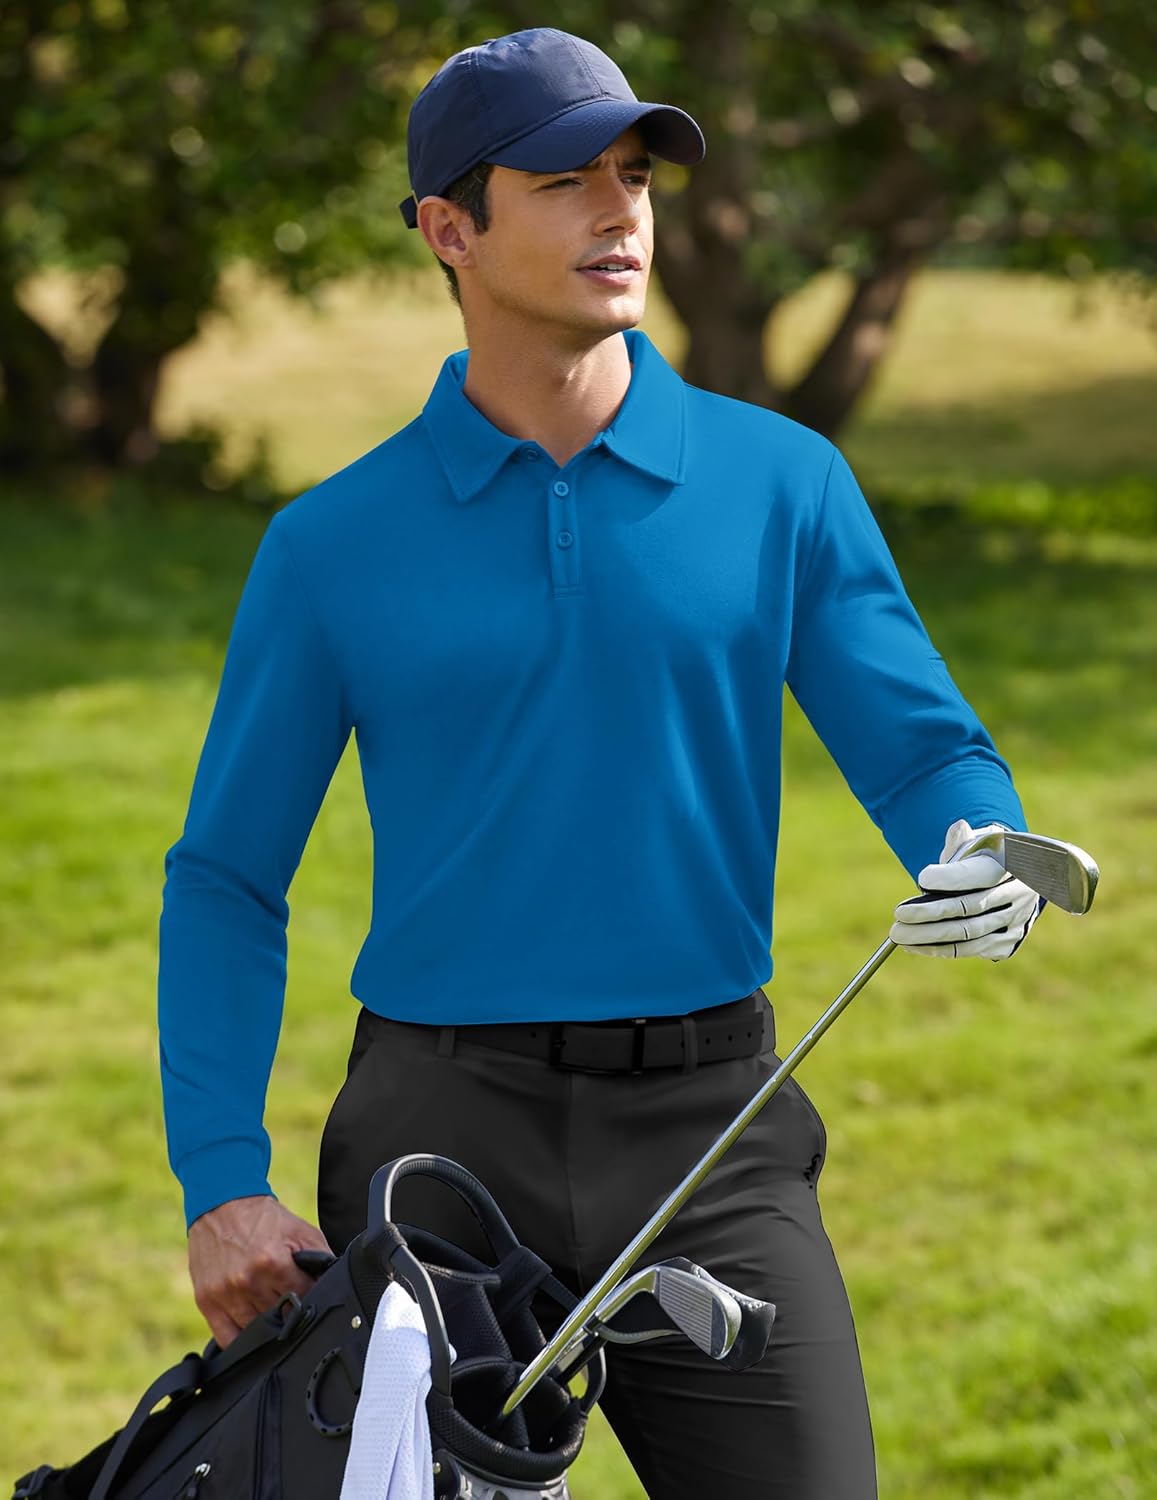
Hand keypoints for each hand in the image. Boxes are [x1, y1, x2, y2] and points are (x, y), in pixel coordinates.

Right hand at [187, 1194, 333, 1349]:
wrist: (222, 1204)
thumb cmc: (264, 1219)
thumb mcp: (301, 1230)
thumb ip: (321, 1258)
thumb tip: (333, 1283)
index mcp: (273, 1263)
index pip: (302, 1298)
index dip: (309, 1298)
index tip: (308, 1296)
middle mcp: (248, 1282)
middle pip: (279, 1317)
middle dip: (288, 1311)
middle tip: (288, 1300)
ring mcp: (225, 1294)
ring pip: (255, 1331)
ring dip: (266, 1325)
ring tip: (270, 1310)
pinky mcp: (206, 1302)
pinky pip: (226, 1339)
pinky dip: (240, 1340)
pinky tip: (249, 1330)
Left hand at [889, 818, 1042, 959]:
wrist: (1008, 882)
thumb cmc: (980, 858)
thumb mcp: (975, 843)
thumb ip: (961, 840)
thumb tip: (958, 829)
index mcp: (1012, 864)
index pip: (979, 874)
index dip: (951, 878)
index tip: (921, 878)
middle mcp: (1019, 894)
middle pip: (970, 908)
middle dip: (930, 913)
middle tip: (899, 915)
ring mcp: (1016, 921)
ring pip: (968, 934)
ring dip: (929, 937)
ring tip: (899, 934)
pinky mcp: (1007, 942)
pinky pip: (970, 949)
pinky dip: (939, 949)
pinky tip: (914, 945)